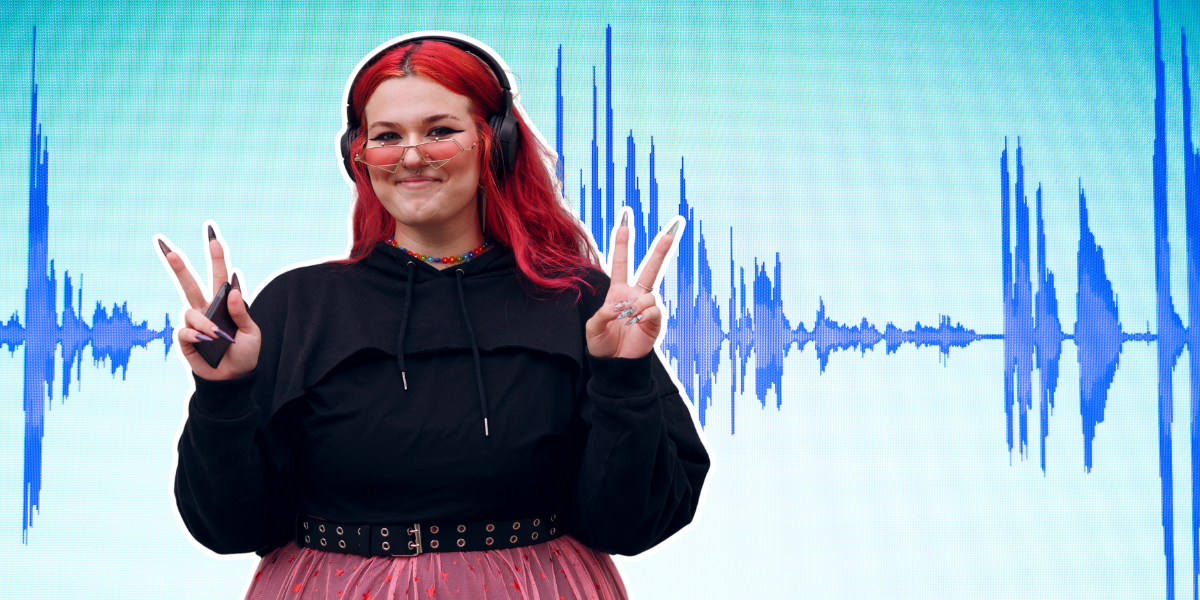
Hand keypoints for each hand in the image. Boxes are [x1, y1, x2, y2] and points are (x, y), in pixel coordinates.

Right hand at [157, 224, 260, 379]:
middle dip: (178, 264)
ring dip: (205, 322)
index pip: (219, 275)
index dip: (217, 255)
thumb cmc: (244, 353)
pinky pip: (185, 331)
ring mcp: (193, 324)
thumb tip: (232, 287)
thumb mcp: (252, 332)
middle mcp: (205, 309)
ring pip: (189, 310)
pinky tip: (207, 341)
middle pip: (189, 282)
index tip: (213, 235)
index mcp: (223, 303)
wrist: (234, 378)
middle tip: (165, 246)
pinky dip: (197, 334)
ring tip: (219, 336)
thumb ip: (241, 311)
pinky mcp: (185, 340)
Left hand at [585, 210, 681, 358]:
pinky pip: (653, 309)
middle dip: (661, 249)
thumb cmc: (602, 344)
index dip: (622, 243)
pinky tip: (635, 323)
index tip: (624, 223)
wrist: (615, 364)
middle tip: (672, 231)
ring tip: (625, 320)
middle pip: (650, 268)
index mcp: (618, 292)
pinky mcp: (655, 321)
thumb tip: (619, 308)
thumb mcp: (593, 327)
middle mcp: (635, 296)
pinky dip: (642, 314)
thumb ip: (602, 314)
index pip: (621, 263)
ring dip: (635, 305)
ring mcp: (646, 307)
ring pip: (649, 293)